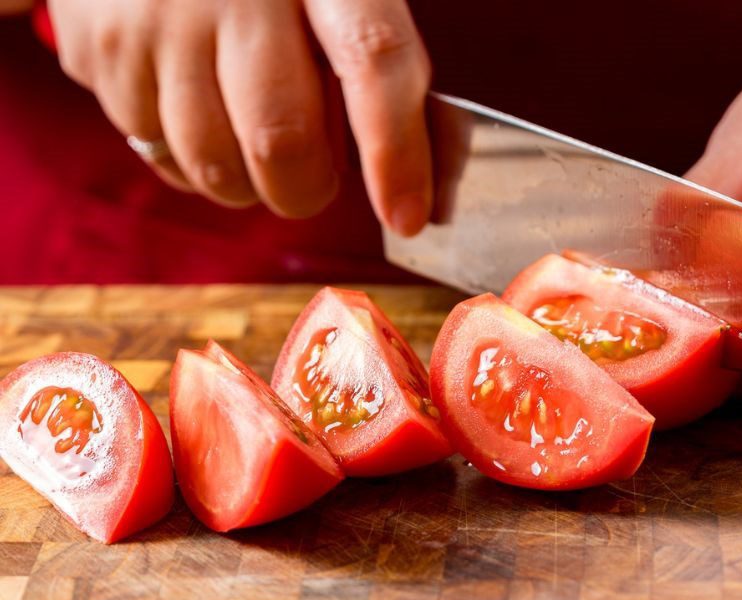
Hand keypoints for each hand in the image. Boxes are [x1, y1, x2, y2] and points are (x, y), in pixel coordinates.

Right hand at [49, 0, 431, 234]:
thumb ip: (373, 65)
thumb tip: (418, 186)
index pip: (373, 57)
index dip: (396, 152)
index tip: (407, 217)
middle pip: (280, 141)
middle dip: (304, 190)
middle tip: (310, 181)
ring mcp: (158, 18)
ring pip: (215, 167)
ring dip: (245, 182)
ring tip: (244, 135)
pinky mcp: (102, 51)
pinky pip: (158, 154)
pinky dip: (189, 161)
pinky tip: (192, 112)